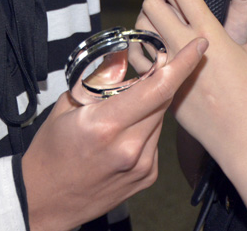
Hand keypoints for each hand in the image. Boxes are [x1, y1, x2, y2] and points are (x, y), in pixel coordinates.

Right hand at [22, 35, 207, 230]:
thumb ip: (99, 81)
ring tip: (119, 113)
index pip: (157, 88)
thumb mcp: (66, 107)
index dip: (182, 64)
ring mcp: (142, 165)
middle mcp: (130, 148)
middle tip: (147, 69)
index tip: (200, 45)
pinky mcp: (148, 176)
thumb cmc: (51, 151)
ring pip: (159, 119)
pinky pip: (155, 139)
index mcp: (106, 125)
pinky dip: (145, 128)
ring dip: (149, 106)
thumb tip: (122, 57)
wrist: (46, 201)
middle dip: (160, 80)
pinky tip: (121, 137)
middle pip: (162, 100)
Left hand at [137, 0, 246, 164]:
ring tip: (158, 17)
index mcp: (210, 35)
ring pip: (141, 30)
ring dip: (146, 18)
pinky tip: (152, 44)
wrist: (240, 138)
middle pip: (153, 6)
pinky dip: (142, 45)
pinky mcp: (160, 87)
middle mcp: (185, 49)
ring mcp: (169, 69)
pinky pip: (139, 58)